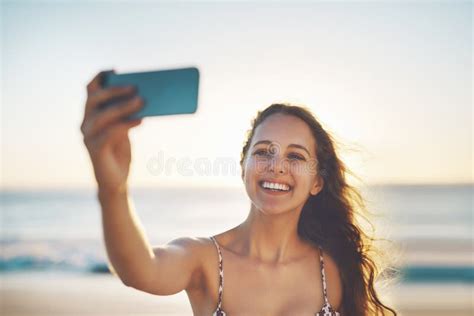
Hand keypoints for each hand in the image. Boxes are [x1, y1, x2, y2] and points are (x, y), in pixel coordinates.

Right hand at [80, 70, 143, 194]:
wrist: (116, 181)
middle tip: (136, 87)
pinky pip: (111, 132)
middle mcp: (86, 122)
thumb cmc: (120, 152)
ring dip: (124, 106)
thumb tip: (145, 96)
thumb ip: (128, 113)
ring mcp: (88, 136)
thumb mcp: (124, 128)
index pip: (90, 90)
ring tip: (143, 101)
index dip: (100, 77)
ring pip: (103, 115)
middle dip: (115, 90)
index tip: (115, 70)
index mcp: (91, 114)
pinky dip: (126, 124)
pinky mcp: (95, 149)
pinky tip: (141, 120)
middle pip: (95, 99)